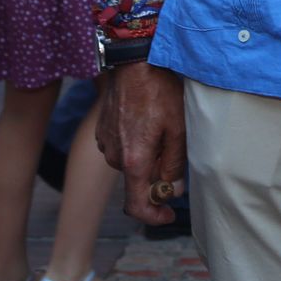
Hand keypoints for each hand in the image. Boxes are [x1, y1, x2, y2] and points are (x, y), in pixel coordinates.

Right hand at [96, 63, 185, 224]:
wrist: (134, 64)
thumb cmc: (160, 93)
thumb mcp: (178, 129)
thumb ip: (175, 164)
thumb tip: (174, 190)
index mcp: (134, 161)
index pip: (137, 205)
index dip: (153, 216)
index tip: (168, 214)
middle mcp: (114, 157)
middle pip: (137, 181)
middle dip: (157, 175)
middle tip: (175, 150)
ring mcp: (105, 144)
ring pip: (130, 163)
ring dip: (146, 156)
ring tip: (162, 128)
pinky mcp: (102, 132)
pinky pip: (121, 148)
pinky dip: (135, 144)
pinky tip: (147, 121)